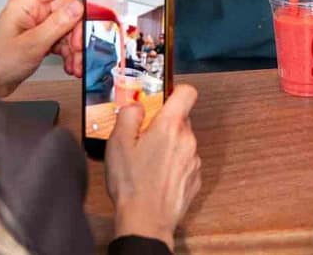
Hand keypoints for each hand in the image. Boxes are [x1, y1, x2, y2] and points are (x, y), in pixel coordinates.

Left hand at [0, 0, 82, 96]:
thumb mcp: (31, 43)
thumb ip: (57, 24)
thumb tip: (78, 8)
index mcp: (26, 4)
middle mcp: (33, 12)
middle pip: (68, 11)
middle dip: (77, 31)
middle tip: (80, 47)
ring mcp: (37, 26)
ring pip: (68, 29)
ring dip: (75, 47)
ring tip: (75, 62)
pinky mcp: (40, 40)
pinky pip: (62, 41)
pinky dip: (69, 54)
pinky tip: (69, 64)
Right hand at [107, 85, 201, 249]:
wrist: (146, 221)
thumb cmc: (132, 184)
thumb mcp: (117, 143)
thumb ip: (128, 115)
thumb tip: (136, 106)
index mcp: (170, 126)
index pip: (187, 92)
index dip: (175, 91)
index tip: (161, 98)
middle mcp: (188, 140)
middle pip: (181, 119)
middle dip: (164, 124)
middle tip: (143, 137)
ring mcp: (194, 160)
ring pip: (183, 141)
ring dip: (169, 146)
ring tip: (147, 161)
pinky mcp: (195, 178)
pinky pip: (185, 161)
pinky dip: (174, 164)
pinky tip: (156, 176)